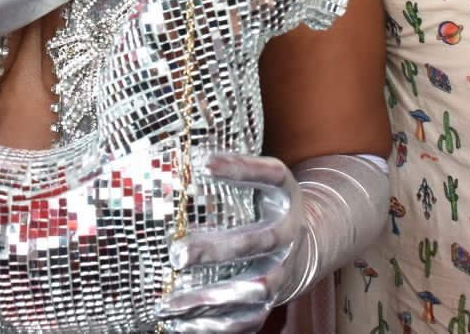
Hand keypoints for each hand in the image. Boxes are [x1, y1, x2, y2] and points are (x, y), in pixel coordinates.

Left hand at [157, 152, 301, 333]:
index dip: (241, 168)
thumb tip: (186, 153)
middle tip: (177, 254)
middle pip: (259, 244)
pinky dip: (213, 327)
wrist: (303, 245)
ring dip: (208, 298)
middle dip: (218, 251)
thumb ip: (236, 168)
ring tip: (167, 302)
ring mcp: (282, 272)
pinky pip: (245, 321)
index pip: (270, 175)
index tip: (204, 163)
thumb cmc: (266, 206)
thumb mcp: (262, 179)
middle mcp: (288, 236)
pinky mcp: (270, 303)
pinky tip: (177, 324)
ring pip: (252, 290)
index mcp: (285, 197)